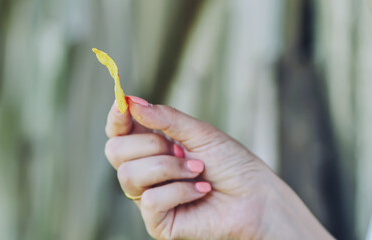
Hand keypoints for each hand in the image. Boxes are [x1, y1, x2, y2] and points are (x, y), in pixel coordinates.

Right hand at [104, 96, 333, 239]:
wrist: (256, 197)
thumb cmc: (231, 163)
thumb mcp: (199, 133)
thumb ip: (165, 118)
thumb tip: (130, 102)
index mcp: (152, 147)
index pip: (119, 131)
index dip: (116, 117)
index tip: (123, 104)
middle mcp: (146, 171)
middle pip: (115, 151)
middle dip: (150, 144)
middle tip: (181, 149)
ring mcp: (149, 197)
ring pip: (129, 175)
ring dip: (169, 168)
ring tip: (198, 169)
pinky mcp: (158, 221)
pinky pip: (150, 200)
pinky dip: (181, 190)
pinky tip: (202, 190)